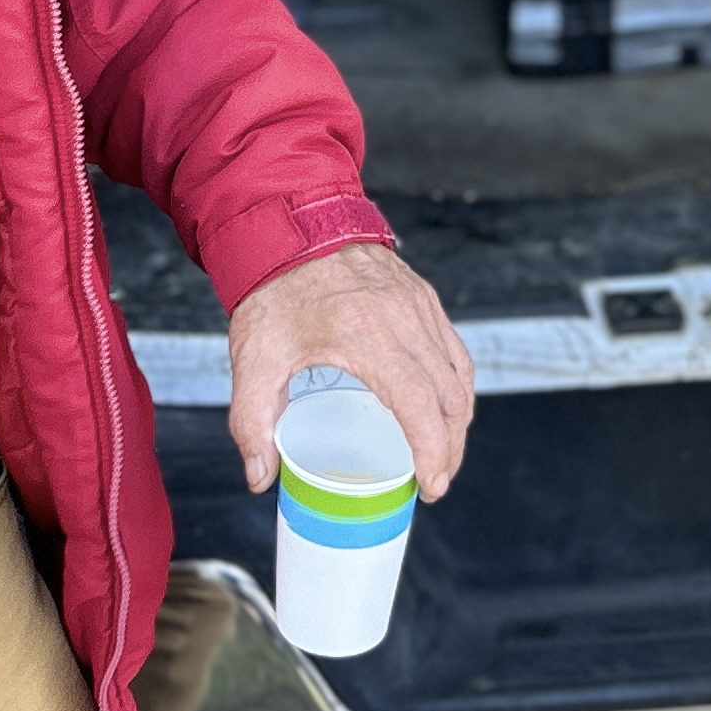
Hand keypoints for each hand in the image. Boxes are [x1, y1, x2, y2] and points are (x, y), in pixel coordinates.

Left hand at [227, 242, 475, 500]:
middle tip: (434, 481)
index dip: (433, 451)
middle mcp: (404, 319)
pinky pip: (453, 349)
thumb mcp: (254, 358)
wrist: (288, 224)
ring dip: (458, 418)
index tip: (431, 485)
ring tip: (442, 452)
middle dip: (450, 446)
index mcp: (367, 336)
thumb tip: (259, 477)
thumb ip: (252, 422)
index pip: (419, 404)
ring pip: (458, 373)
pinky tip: (442, 406)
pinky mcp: (422, 297)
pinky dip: (455, 385)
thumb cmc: (272, 290)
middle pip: (449, 396)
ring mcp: (419, 306)